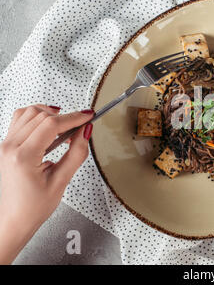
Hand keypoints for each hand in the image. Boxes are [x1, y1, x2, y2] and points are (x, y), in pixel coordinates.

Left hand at [0, 105, 93, 263]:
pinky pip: (21, 119)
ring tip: (64, 129)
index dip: (73, 117)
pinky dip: (37, 117)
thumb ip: (76, 153)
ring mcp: (5, 144)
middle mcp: (10, 147)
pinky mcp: (6, 144)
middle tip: (81, 127)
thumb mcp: (62, 181)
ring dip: (50, 115)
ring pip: (29, 112)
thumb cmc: (34, 206)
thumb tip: (85, 132)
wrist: (15, 218)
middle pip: (41, 115)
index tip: (88, 116)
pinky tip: (48, 126)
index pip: (51, 125)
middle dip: (65, 117)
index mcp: (23, 157)